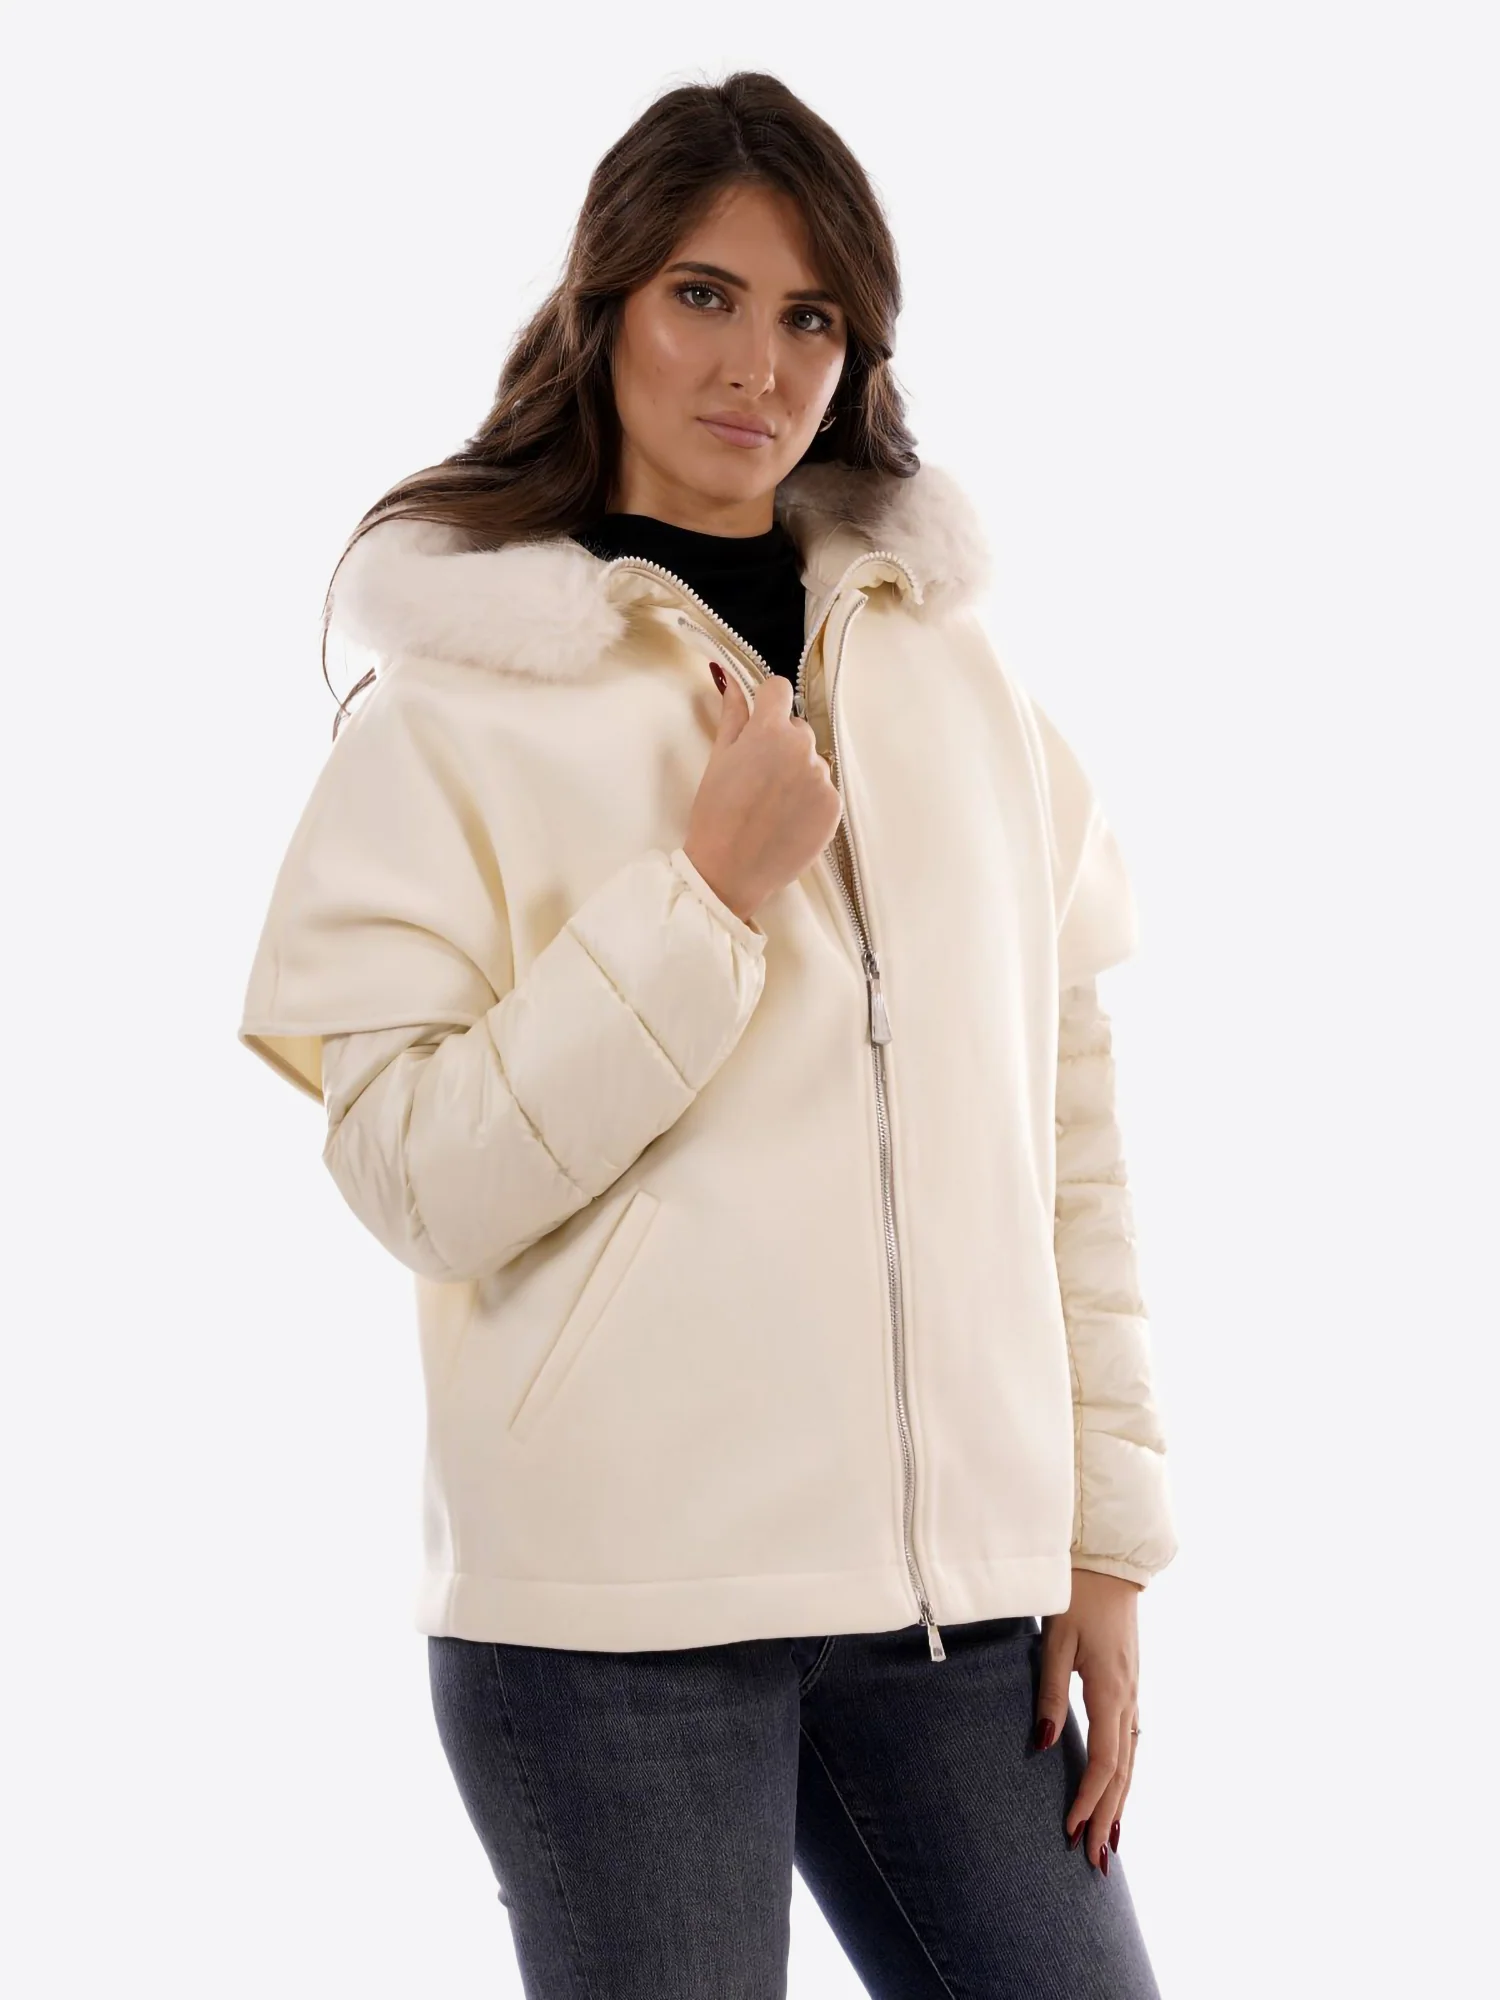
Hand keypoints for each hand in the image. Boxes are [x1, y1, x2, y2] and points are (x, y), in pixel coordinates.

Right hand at [682, 665, 842, 922]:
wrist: (730, 871)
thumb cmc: (715, 815)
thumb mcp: (718, 759)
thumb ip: (732, 715)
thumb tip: (730, 678)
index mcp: (769, 730)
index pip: (779, 689)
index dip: (767, 702)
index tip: (759, 719)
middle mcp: (802, 748)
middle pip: (797, 728)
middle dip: (781, 742)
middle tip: (757, 776)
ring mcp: (822, 777)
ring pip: (812, 760)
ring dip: (797, 772)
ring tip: (771, 803)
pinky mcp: (834, 806)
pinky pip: (824, 789)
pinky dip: (809, 799)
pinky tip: (786, 819)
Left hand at [1034, 1567, 1141, 1872]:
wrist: (1110, 1566)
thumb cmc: (1076, 1599)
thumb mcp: (1056, 1643)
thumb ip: (1049, 1694)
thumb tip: (1044, 1745)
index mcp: (1110, 1691)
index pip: (1104, 1762)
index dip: (1089, 1800)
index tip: (1072, 1831)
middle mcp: (1128, 1700)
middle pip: (1122, 1773)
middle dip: (1108, 1818)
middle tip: (1094, 1862)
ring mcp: (1133, 1695)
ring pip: (1130, 1762)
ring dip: (1119, 1804)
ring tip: (1109, 1843)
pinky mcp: (1129, 1689)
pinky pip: (1130, 1744)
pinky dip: (1124, 1777)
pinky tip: (1117, 1793)